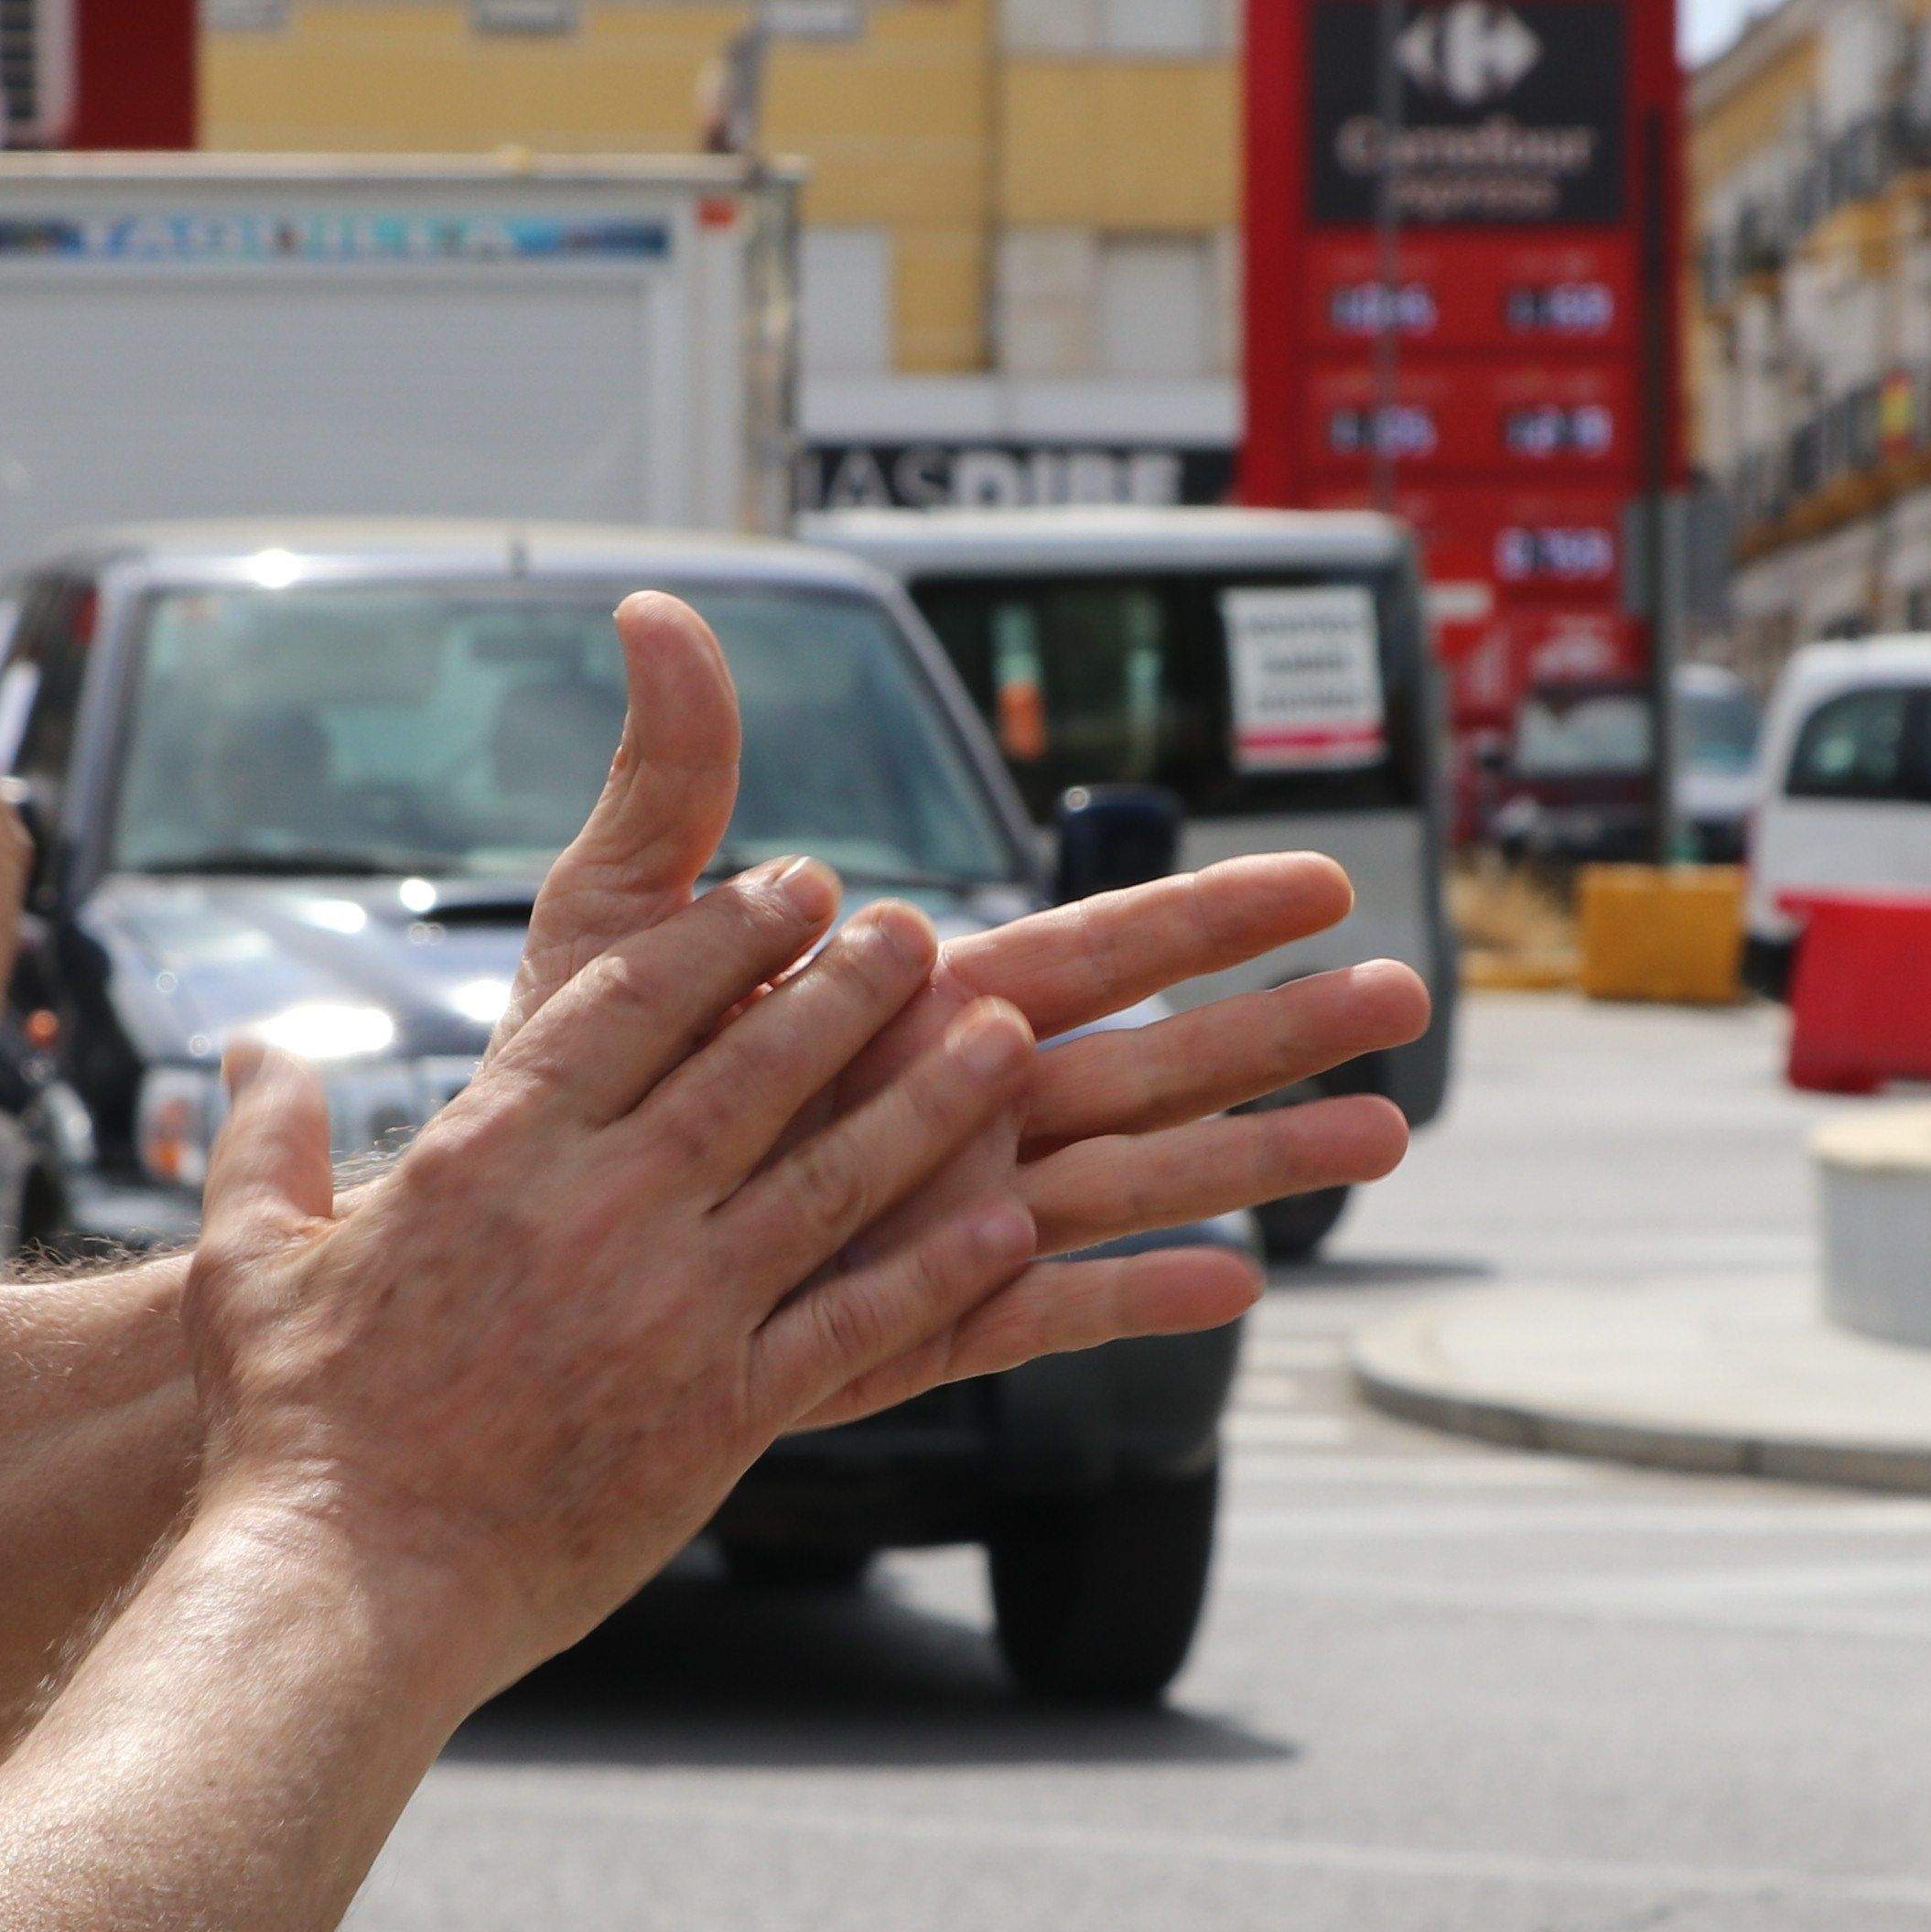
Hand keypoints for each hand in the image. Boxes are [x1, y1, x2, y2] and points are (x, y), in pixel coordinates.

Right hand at [185, 858, 1034, 1684]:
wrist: (349, 1584)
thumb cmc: (292, 1428)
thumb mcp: (250, 1259)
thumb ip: (266, 1139)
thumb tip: (257, 1049)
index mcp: (492, 1151)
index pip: (636, 1002)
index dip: (727, 932)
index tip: (793, 886)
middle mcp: (599, 1209)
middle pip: (757, 1065)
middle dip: (850, 986)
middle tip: (919, 930)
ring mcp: (673, 1311)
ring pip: (833, 1178)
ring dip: (930, 1103)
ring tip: (1004, 1039)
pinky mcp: (721, 1414)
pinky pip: (855, 1323)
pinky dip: (939, 1270)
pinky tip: (1008, 1225)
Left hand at [503, 594, 1428, 1413]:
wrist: (519, 1237)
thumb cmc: (571, 1067)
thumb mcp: (623, 916)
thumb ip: (672, 778)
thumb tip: (652, 612)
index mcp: (918, 1003)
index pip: (1096, 944)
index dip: (1209, 913)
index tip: (1324, 878)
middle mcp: (957, 1102)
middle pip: (1155, 1060)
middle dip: (1282, 1029)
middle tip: (1410, 1000)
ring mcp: (949, 1211)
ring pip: (1136, 1182)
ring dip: (1257, 1161)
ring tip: (1385, 1137)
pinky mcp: (915, 1319)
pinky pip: (1044, 1315)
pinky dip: (1135, 1304)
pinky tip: (1240, 1290)